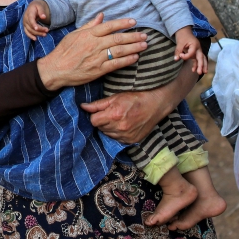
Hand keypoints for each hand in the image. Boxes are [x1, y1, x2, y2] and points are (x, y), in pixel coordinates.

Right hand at [23, 0, 49, 40]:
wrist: (32, 7)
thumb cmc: (37, 6)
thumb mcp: (40, 6)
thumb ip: (42, 11)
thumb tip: (44, 17)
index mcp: (29, 13)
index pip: (30, 19)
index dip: (33, 24)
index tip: (37, 28)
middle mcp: (25, 19)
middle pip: (31, 26)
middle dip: (39, 30)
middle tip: (47, 30)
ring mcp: (25, 23)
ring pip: (30, 30)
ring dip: (37, 34)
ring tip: (45, 34)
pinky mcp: (25, 27)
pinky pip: (27, 32)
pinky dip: (30, 36)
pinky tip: (35, 39)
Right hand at [35, 14, 147, 91]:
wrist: (56, 69)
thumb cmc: (64, 51)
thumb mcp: (74, 34)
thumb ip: (89, 25)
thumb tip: (101, 16)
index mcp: (88, 34)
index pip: (109, 26)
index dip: (123, 24)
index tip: (134, 22)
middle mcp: (94, 45)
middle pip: (118, 39)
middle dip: (133, 36)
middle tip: (145, 35)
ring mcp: (97, 58)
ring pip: (119, 51)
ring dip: (134, 47)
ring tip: (144, 45)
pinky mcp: (98, 70)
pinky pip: (116, 64)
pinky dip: (127, 60)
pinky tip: (135, 57)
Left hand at [82, 60, 196, 142]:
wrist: (155, 104)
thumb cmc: (135, 97)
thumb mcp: (115, 97)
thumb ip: (98, 104)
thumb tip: (83, 107)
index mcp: (114, 115)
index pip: (93, 121)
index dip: (96, 115)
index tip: (101, 111)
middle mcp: (120, 127)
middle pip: (100, 128)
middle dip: (102, 121)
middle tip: (112, 113)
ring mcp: (126, 136)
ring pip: (107, 134)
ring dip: (109, 128)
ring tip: (119, 118)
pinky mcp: (131, 141)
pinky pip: (117, 139)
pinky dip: (118, 133)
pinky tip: (124, 125)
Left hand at [174, 27, 206, 74]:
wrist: (184, 31)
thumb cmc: (182, 36)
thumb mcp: (179, 42)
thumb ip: (178, 51)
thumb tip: (176, 59)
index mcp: (195, 45)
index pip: (192, 53)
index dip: (186, 56)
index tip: (180, 55)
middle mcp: (198, 48)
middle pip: (201, 58)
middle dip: (201, 65)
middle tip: (200, 72)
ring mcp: (197, 51)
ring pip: (201, 59)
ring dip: (202, 66)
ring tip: (202, 73)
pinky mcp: (195, 53)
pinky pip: (197, 59)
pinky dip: (196, 64)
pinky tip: (194, 70)